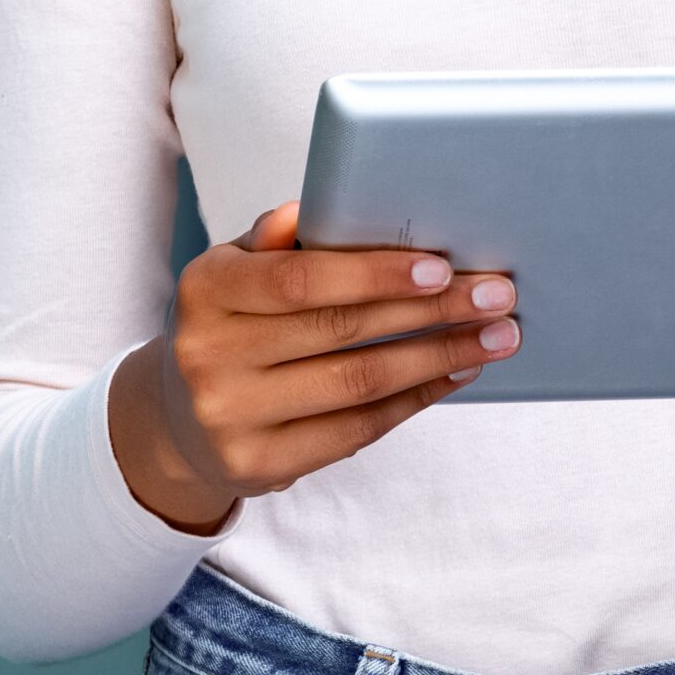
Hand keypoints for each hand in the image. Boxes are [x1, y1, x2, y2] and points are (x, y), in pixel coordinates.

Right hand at [109, 200, 519, 531]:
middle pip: (342, 329)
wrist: (178, 418)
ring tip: (495, 336)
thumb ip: (275, 240)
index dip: (373, 273)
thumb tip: (311, 210)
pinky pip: (358, 429)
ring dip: (439, 356)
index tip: (440, 266)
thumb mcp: (236, 269)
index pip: (299, 278)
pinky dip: (415, 398)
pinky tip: (454, 373)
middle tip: (496, 295)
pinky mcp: (262, 465)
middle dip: (431, 310)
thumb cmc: (232, 322)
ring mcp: (234, 417)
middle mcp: (212, 355)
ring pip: (359, 382)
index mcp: (207, 288)